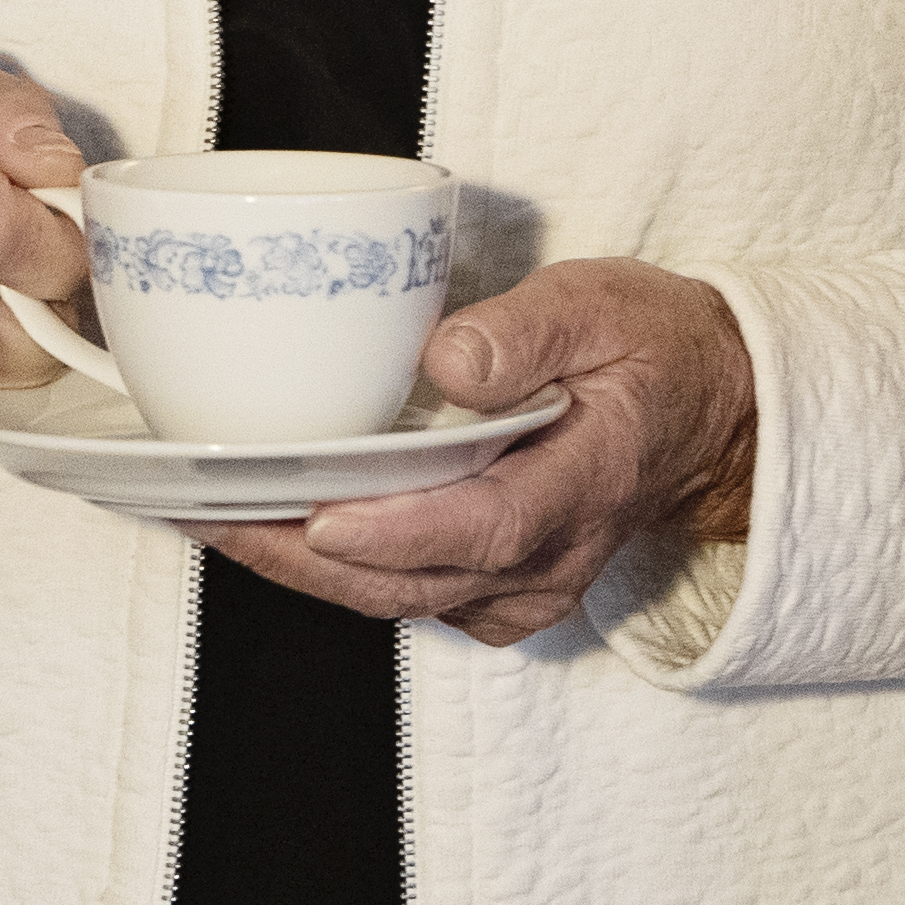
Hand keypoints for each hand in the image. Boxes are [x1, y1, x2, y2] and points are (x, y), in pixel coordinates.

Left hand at [245, 259, 753, 647]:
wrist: (702, 412)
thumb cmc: (647, 349)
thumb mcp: (602, 306)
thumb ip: (529, 331)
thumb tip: (449, 361)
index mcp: (584, 481)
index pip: (487, 526)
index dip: (399, 531)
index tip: (319, 515)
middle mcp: (549, 555)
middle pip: (412, 581)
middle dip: (298, 555)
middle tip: (203, 508)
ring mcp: (521, 585)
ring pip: (394, 598)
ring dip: (296, 566)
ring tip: (204, 515)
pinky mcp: (494, 589)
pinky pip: (402, 596)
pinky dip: (330, 571)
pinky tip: (266, 528)